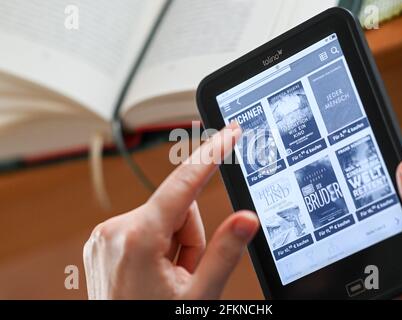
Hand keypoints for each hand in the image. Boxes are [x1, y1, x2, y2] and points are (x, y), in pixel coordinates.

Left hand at [83, 122, 258, 299]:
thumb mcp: (199, 296)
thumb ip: (225, 253)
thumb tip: (246, 218)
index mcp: (138, 239)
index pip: (184, 183)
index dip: (211, 154)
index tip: (229, 133)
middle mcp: (114, 229)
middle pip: (175, 206)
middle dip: (188, 235)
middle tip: (185, 272)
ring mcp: (103, 236)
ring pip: (160, 216)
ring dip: (173, 241)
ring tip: (168, 276)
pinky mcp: (102, 241)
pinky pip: (143, 225)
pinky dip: (156, 243)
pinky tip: (152, 272)